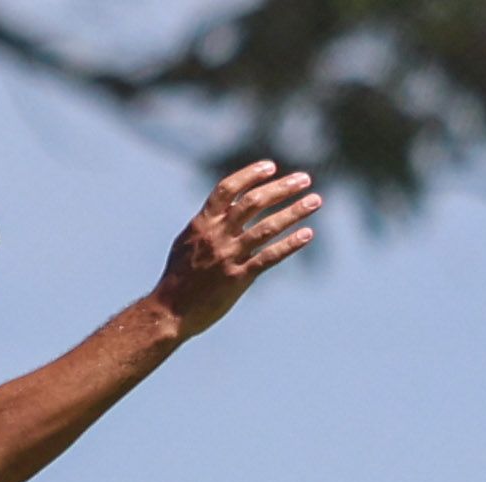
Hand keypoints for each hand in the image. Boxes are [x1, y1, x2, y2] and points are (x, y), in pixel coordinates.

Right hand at [152, 162, 321, 337]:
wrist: (170, 310)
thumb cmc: (179, 277)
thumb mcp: (188, 242)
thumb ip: (208, 223)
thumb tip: (227, 207)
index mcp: (202, 223)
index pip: (227, 189)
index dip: (250, 175)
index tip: (271, 166)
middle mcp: (216, 235)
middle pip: (253, 202)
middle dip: (281, 188)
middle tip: (304, 179)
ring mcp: (228, 255)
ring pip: (266, 227)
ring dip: (294, 212)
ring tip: (315, 201)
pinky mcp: (239, 277)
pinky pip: (269, 257)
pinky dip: (290, 244)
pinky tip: (308, 234)